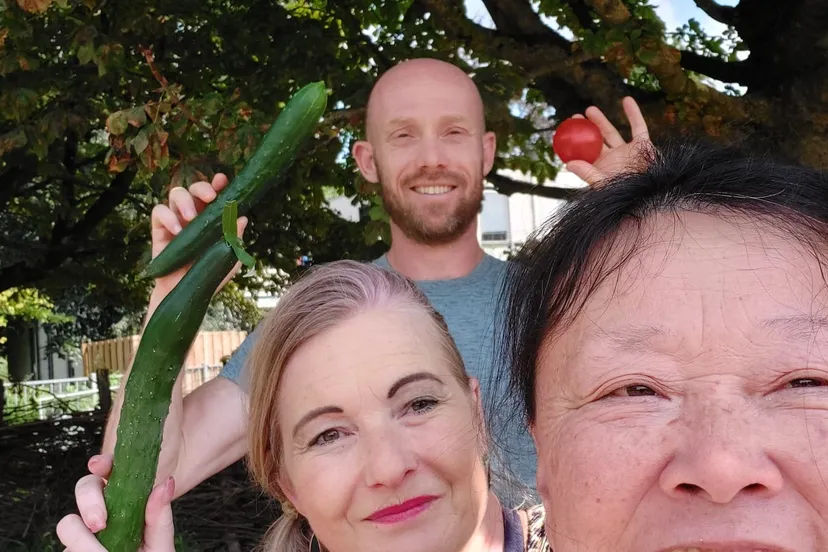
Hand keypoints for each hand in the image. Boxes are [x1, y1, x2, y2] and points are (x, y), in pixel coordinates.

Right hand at [56, 454, 175, 550]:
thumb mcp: (159, 543)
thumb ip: (160, 517)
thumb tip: (166, 483)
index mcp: (125, 500)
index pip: (109, 471)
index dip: (101, 463)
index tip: (100, 466)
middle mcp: (101, 512)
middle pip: (83, 489)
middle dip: (89, 503)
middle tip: (100, 524)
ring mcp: (83, 533)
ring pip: (68, 523)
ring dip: (82, 540)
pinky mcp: (71, 551)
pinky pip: (65, 549)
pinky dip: (80, 551)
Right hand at [149, 173, 247, 305]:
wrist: (185, 294)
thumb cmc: (209, 275)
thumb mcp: (228, 260)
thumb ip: (235, 240)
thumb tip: (242, 218)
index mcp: (212, 218)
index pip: (215, 194)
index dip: (218, 184)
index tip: (223, 180)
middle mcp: (193, 215)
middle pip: (194, 188)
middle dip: (202, 187)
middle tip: (210, 198)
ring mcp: (176, 220)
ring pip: (175, 194)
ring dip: (184, 201)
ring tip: (190, 217)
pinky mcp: (159, 230)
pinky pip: (159, 212)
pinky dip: (168, 217)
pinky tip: (177, 231)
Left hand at [566, 96, 651, 185]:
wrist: (652, 193)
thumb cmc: (626, 192)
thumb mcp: (604, 184)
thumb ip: (587, 173)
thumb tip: (568, 164)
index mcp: (601, 168)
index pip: (584, 153)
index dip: (574, 142)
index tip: (565, 131)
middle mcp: (612, 159)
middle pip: (595, 141)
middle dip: (586, 128)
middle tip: (575, 117)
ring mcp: (627, 152)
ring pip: (612, 133)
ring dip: (602, 121)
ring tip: (590, 109)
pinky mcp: (644, 145)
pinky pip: (639, 126)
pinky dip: (634, 113)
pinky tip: (627, 100)